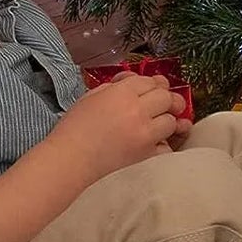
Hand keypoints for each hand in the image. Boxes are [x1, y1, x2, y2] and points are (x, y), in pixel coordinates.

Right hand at [50, 73, 189, 183]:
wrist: (70, 160)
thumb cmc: (74, 127)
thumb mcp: (92, 95)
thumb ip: (115, 86)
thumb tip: (132, 82)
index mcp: (123, 93)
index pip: (151, 81)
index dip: (153, 84)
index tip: (153, 90)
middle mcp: (138, 111)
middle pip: (167, 98)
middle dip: (166, 100)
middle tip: (163, 105)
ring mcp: (144, 134)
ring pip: (171, 121)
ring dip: (167, 121)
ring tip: (158, 125)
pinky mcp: (146, 156)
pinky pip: (166, 147)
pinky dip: (164, 145)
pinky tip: (156, 144)